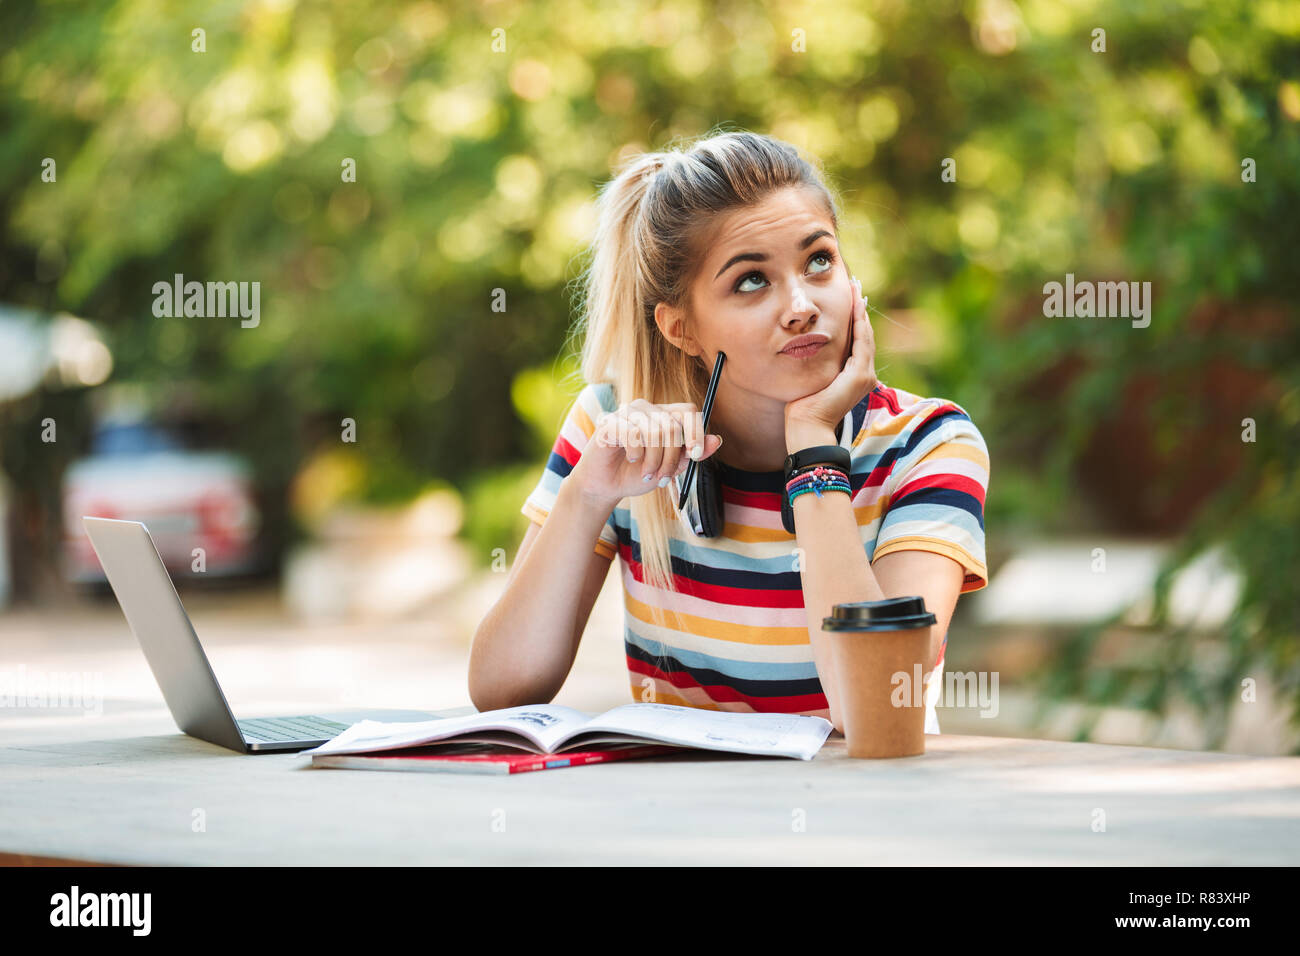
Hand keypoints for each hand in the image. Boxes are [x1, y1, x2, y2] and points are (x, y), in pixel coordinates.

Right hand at [571, 399, 723, 505]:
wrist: (605, 486)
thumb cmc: (635, 474)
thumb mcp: (670, 468)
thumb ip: (690, 454)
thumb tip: (717, 440)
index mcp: (663, 416)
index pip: (689, 411)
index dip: (696, 432)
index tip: (694, 456)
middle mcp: (647, 409)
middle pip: (674, 426)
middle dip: (671, 459)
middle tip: (662, 479)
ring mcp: (627, 412)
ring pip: (656, 432)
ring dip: (654, 461)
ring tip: (647, 475)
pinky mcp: (610, 422)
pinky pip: (634, 435)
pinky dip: (636, 455)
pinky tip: (629, 460)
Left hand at [784, 276, 876, 437]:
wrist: (807, 427)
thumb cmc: (802, 408)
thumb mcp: (811, 379)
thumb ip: (816, 364)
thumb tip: (804, 347)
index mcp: (854, 376)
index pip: (855, 341)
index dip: (853, 319)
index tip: (848, 298)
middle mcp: (864, 375)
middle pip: (863, 334)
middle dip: (858, 310)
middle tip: (854, 286)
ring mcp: (865, 375)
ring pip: (864, 335)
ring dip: (860, 311)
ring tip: (856, 290)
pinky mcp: (860, 376)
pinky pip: (861, 342)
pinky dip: (859, 323)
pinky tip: (854, 306)